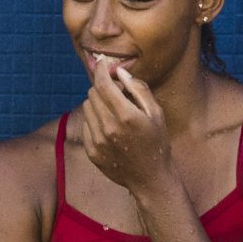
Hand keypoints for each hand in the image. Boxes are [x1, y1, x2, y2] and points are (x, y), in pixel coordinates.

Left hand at [78, 60, 171, 192]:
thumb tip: (119, 71)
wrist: (150, 178)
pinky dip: (95, 120)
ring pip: (87, 107)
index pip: (103, 84)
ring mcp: (98, 141)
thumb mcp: (156, 113)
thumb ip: (138, 89)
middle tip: (116, 92)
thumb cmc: (157, 142)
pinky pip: (86, 125)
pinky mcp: (92, 151)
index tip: (101, 63)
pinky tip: (110, 128)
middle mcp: (109, 127)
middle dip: (102, 87)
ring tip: (114, 111)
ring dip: (98, 103)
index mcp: (126, 116)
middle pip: (93, 93)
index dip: (101, 70)